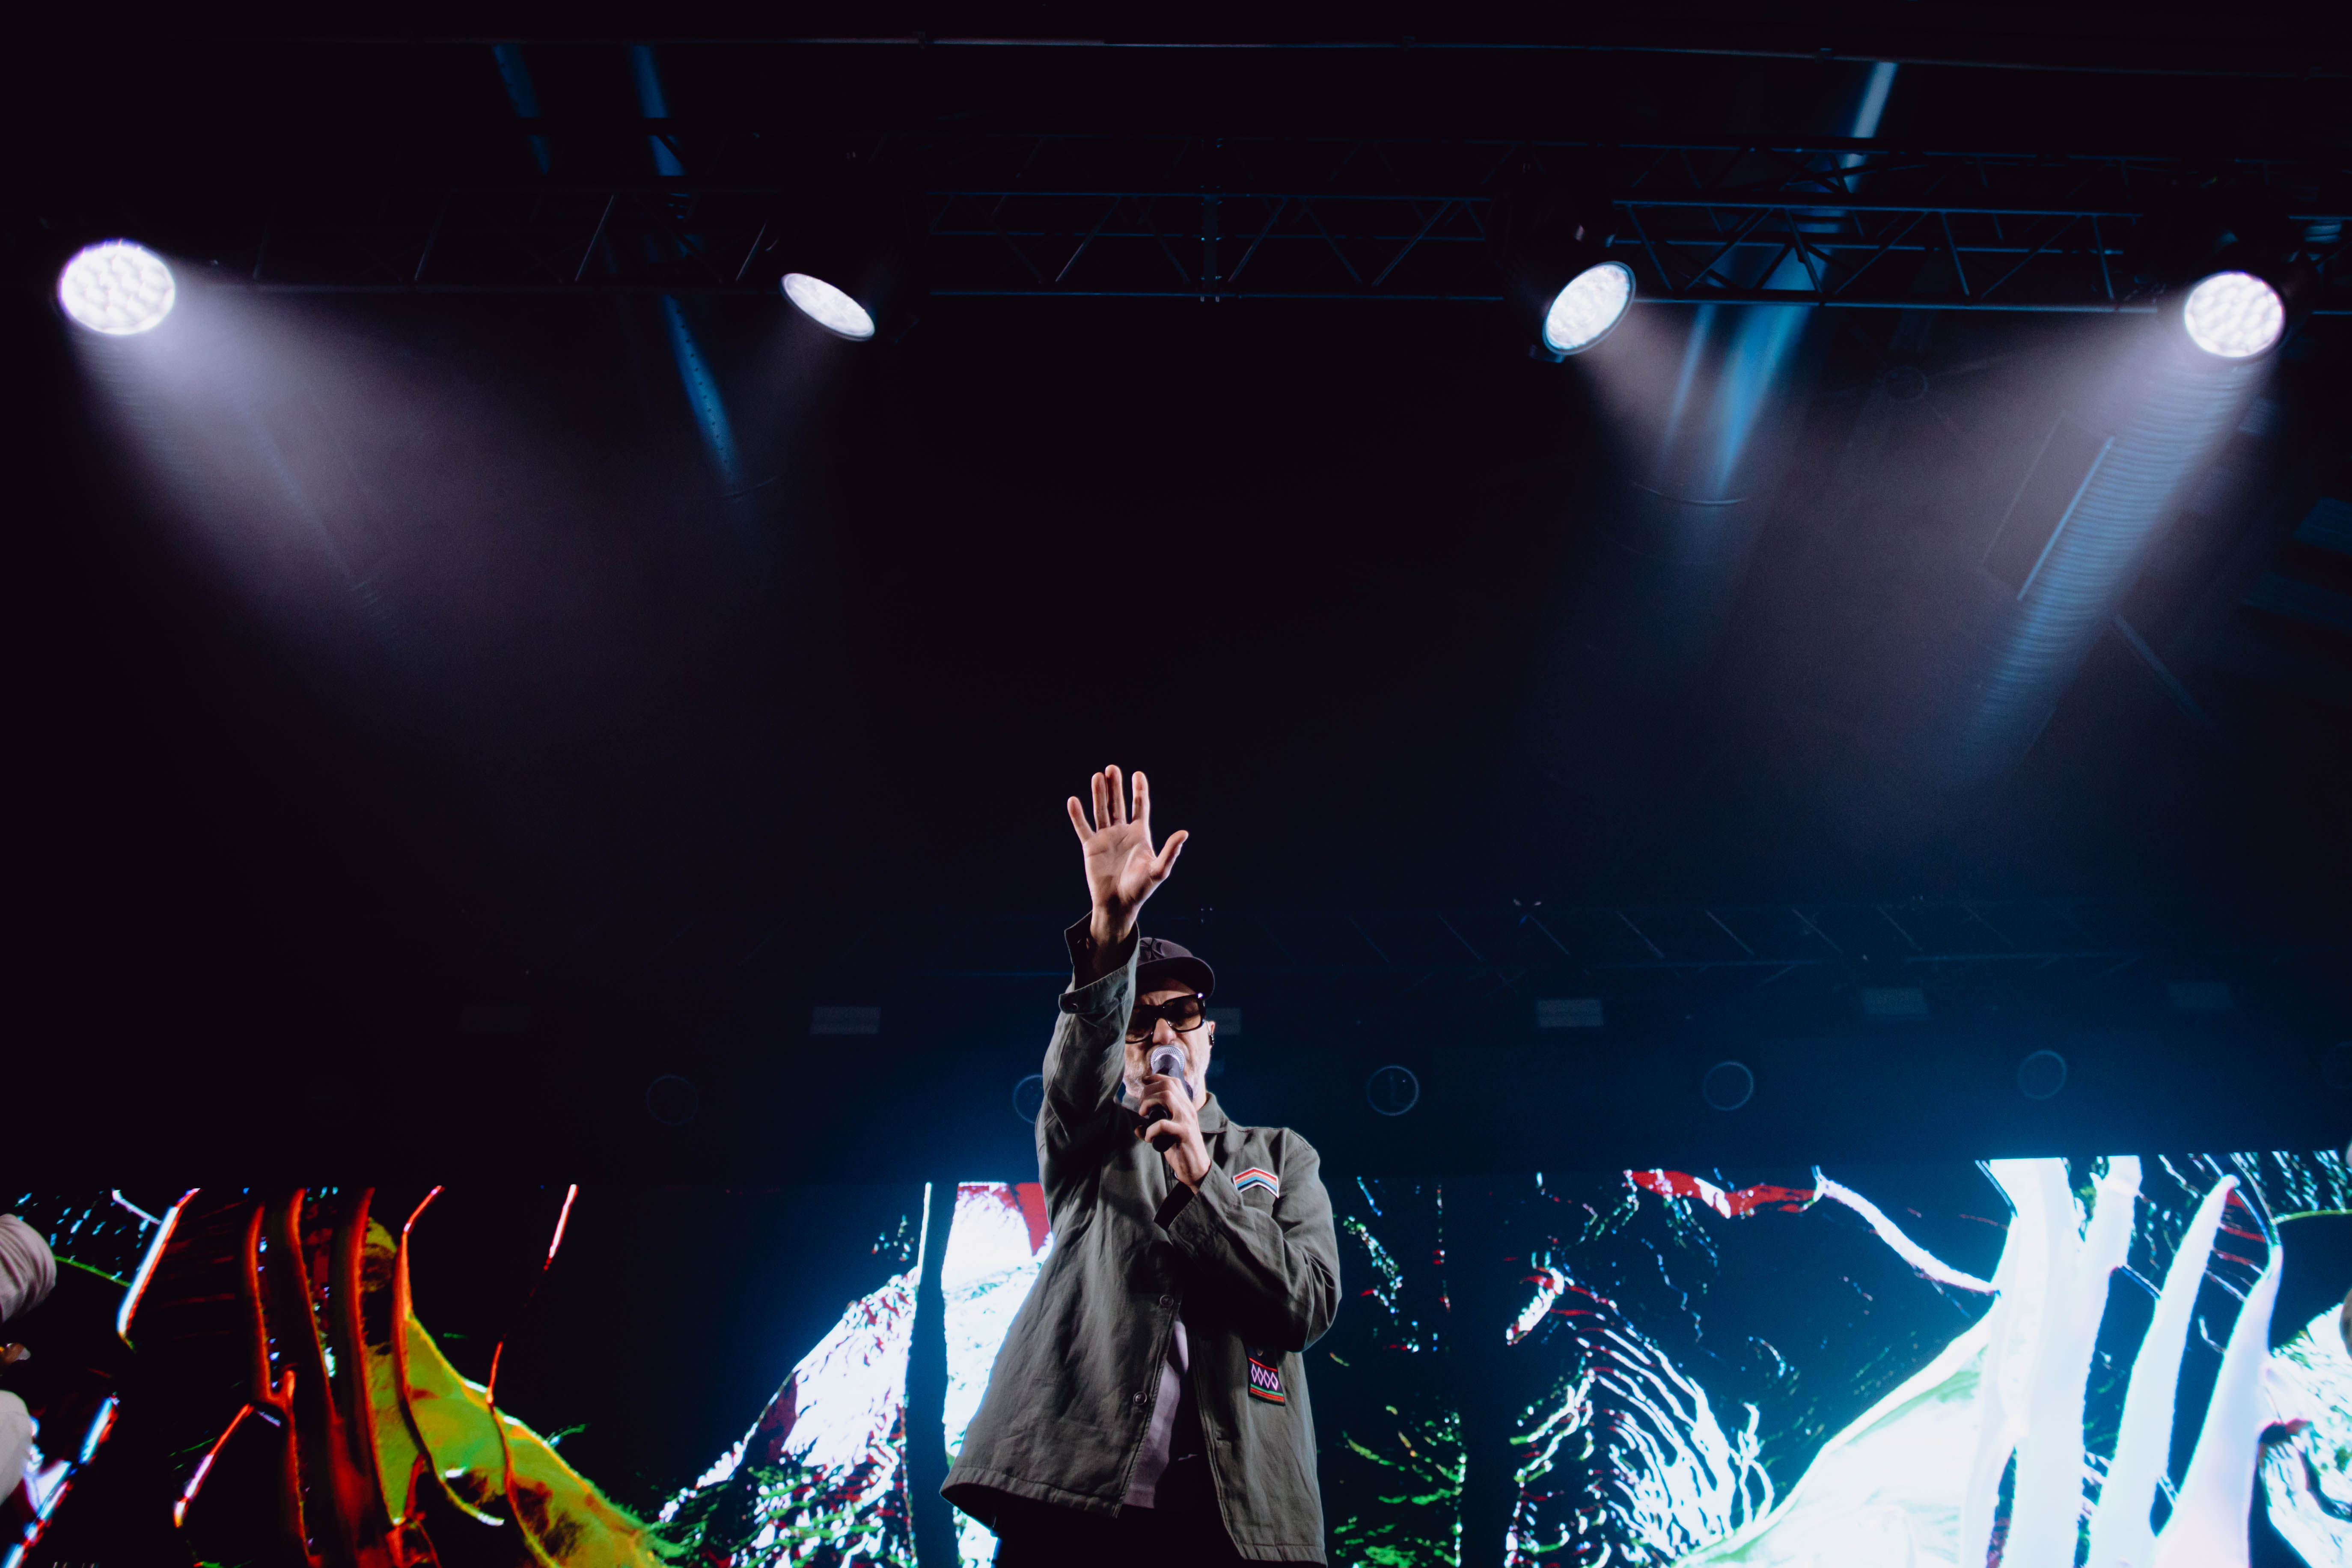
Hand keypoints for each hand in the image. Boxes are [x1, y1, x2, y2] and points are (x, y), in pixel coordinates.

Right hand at [1066, 766, 1187, 961]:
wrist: (1118, 904)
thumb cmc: (1141, 890)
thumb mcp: (1159, 871)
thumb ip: (1171, 852)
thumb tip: (1184, 833)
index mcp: (1139, 834)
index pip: (1140, 807)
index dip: (1139, 791)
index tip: (1137, 774)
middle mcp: (1122, 832)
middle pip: (1119, 804)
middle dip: (1116, 787)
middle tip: (1112, 768)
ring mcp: (1105, 838)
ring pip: (1101, 811)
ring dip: (1099, 794)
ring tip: (1098, 776)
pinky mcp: (1091, 847)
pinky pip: (1083, 827)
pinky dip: (1078, 815)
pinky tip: (1073, 800)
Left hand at [1135, 1073, 1211, 1188]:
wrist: (1196, 1168)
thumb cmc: (1181, 1150)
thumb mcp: (1167, 1135)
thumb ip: (1154, 1127)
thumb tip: (1137, 1128)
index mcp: (1185, 1106)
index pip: (1173, 1081)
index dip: (1156, 1078)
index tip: (1144, 1082)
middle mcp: (1188, 1109)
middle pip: (1167, 1085)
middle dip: (1148, 1091)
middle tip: (1141, 1106)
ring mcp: (1187, 1119)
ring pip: (1166, 1096)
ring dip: (1149, 1102)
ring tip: (1142, 1114)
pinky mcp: (1184, 1132)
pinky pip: (1162, 1124)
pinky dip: (1150, 1130)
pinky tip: (1148, 1138)